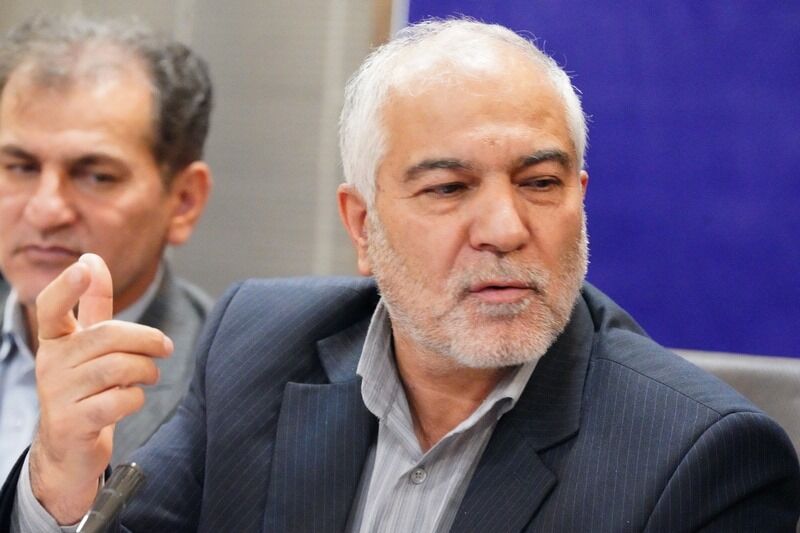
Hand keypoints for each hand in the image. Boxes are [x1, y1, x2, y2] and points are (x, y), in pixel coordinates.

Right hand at [28, 253, 172, 524]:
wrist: (69, 449)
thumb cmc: (85, 388)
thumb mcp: (88, 345)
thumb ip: (93, 305)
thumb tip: (92, 259)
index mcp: (55, 340)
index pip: (51, 307)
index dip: (69, 286)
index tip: (85, 267)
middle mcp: (50, 364)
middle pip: (108, 335)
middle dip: (147, 339)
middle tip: (165, 348)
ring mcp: (57, 395)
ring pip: (117, 367)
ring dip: (146, 370)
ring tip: (150, 375)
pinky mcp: (72, 423)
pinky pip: (118, 401)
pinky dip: (135, 398)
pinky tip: (131, 399)